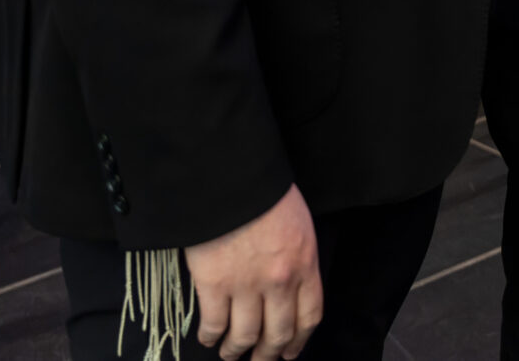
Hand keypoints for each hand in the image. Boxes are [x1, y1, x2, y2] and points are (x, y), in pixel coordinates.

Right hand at [186, 184, 321, 358]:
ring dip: (236, 351)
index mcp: (305, 264)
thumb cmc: (266, 195)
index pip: (309, 317)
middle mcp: (279, 281)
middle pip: (278, 333)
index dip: (299, 342)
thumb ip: (298, 259)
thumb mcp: (299, 225)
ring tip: (230, 354)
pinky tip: (208, 338)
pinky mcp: (214, 284)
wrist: (230, 176)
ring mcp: (246, 285)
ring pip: (245, 335)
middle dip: (268, 354)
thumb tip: (291, 290)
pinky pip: (214, 323)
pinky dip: (211, 336)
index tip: (289, 354)